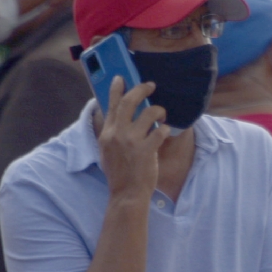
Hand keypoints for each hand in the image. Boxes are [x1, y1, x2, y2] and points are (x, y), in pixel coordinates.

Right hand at [97, 76, 166, 199]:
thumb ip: (112, 133)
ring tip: (162, 115)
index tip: (120, 77)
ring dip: (159, 110)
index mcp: (107, 133)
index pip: (111, 105)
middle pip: (129, 102)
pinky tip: (164, 132)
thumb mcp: (107, 151)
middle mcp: (117, 134)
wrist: (126, 194)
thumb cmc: (119, 173)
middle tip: (150, 85)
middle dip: (141, 89)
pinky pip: (160, 131)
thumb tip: (117, 117)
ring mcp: (131, 141)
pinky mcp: (146, 150)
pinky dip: (165, 130)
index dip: (116, 89)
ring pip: (149, 113)